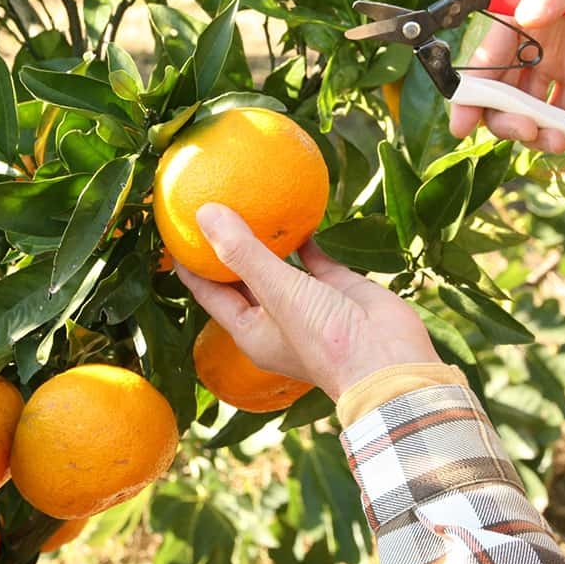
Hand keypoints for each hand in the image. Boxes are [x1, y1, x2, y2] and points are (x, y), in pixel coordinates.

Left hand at [175, 203, 440, 400]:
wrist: (389, 360)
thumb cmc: (324, 337)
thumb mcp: (276, 292)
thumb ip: (241, 252)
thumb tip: (203, 212)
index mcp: (251, 330)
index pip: (211, 295)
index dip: (192, 267)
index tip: (175, 234)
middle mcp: (275, 317)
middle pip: (241, 278)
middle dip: (225, 248)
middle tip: (209, 207)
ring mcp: (307, 301)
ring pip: (278, 265)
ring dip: (264, 239)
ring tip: (246, 202)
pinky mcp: (337, 286)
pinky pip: (314, 256)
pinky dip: (304, 236)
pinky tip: (295, 209)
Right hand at [449, 0, 564, 151]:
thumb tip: (528, 19)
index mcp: (516, 12)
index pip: (484, 57)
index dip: (469, 93)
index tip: (463, 125)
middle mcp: (525, 41)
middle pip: (499, 92)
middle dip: (505, 118)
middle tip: (528, 130)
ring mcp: (548, 62)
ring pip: (527, 108)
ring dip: (536, 129)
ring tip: (559, 140)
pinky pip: (561, 111)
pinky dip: (564, 128)